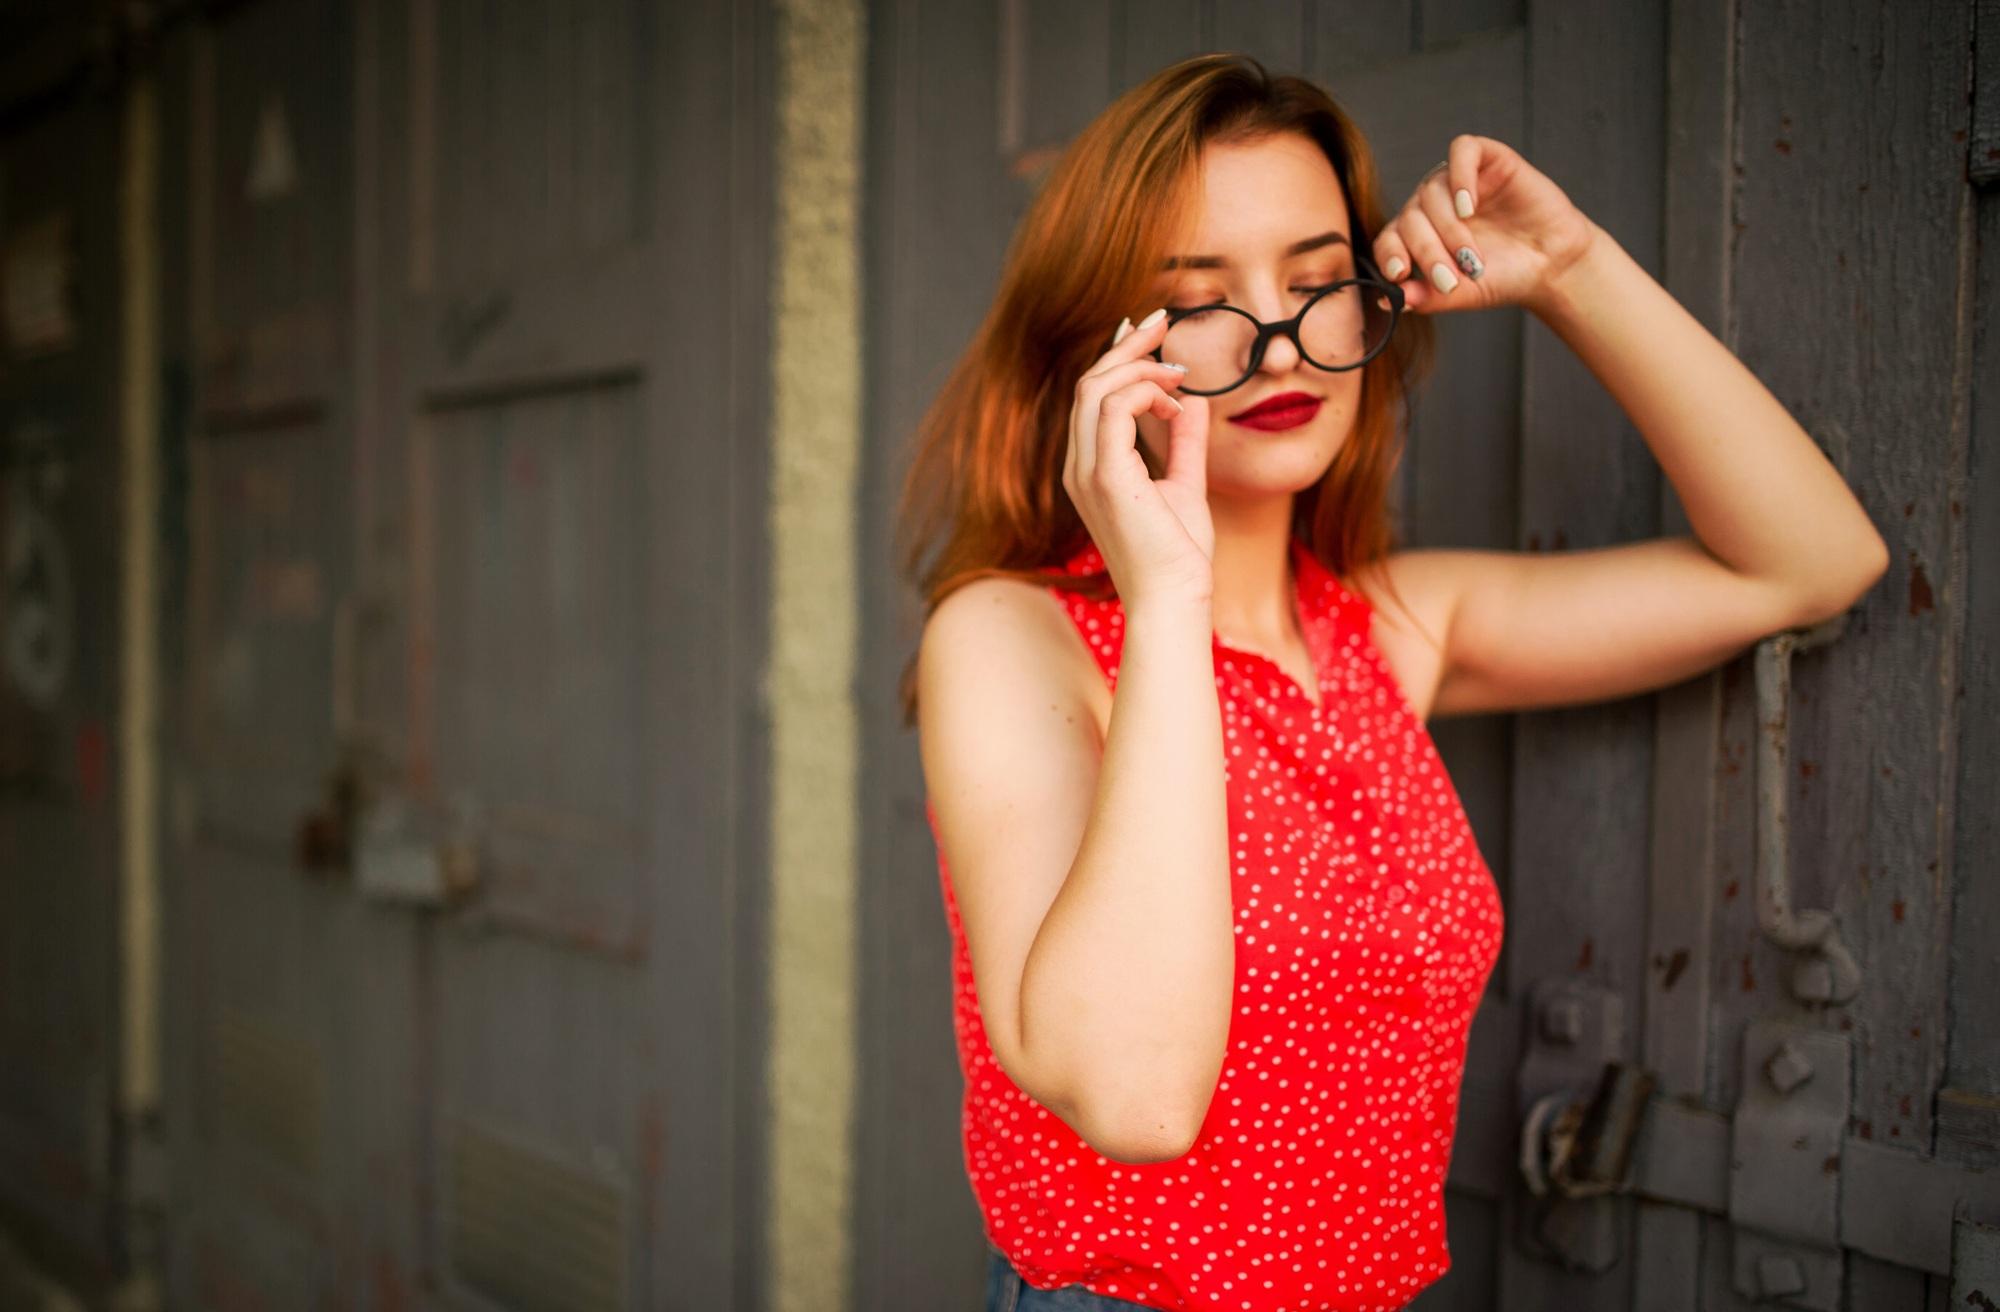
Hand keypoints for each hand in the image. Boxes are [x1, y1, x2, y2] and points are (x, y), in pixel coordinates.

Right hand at [1061, 309, 1215, 608]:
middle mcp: (1080, 466)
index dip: (1118, 358)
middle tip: (1164, 321)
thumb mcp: (1185, 486)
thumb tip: (1193, 402)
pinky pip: (1114, 408)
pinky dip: (1145, 392)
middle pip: (1089, 383)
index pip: (1092, 398)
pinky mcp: (1106, 476)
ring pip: (1096, 388)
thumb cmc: (1178, 557)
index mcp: (1091, 469)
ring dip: (1139, 365)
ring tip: (1178, 368)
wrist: (1173, 600)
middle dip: (1127, 345)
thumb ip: (1184, 443)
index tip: (1153, 334)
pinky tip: (1175, 402)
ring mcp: (1087, 471)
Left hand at [1371, 134, 1599, 316]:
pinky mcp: (1488, 159)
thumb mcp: (1461, 293)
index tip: (1399, 274)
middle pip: (1411, 218)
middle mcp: (1433, 205)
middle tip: (1450, 279)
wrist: (1552, 264)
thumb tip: (1386, 300)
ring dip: (1447, 228)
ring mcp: (1458, 181)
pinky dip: (1460, 176)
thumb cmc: (1505, 277)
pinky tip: (1468, 206)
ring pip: (1432, 191)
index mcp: (1420, 235)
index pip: (1390, 238)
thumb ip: (1426, 296)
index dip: (1389, 254)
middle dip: (1428, 252)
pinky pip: (1462, 151)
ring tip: (1469, 255)